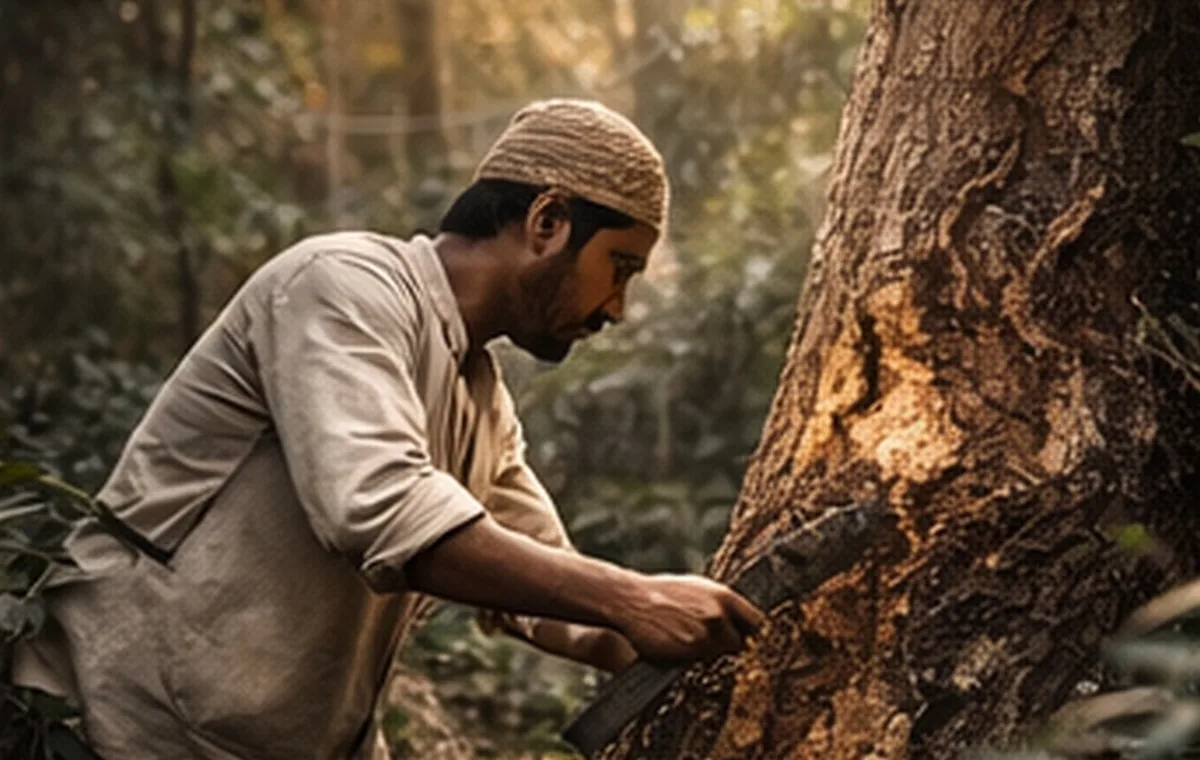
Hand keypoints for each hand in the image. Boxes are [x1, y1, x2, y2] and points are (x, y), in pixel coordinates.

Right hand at [615, 574, 765, 662]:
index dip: (753, 634)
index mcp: (725, 597)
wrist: (631, 600)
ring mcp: (706, 635)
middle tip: (712, 642)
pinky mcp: (690, 651)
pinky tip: (680, 647)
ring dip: (711, 653)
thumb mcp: (698, 589)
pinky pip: (702, 662)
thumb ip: (721, 604)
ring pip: (721, 654)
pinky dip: (695, 659)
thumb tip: (741, 619)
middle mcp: (720, 615)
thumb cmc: (663, 594)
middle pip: (742, 643)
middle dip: (731, 645)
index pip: (757, 623)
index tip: (749, 640)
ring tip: (689, 640)